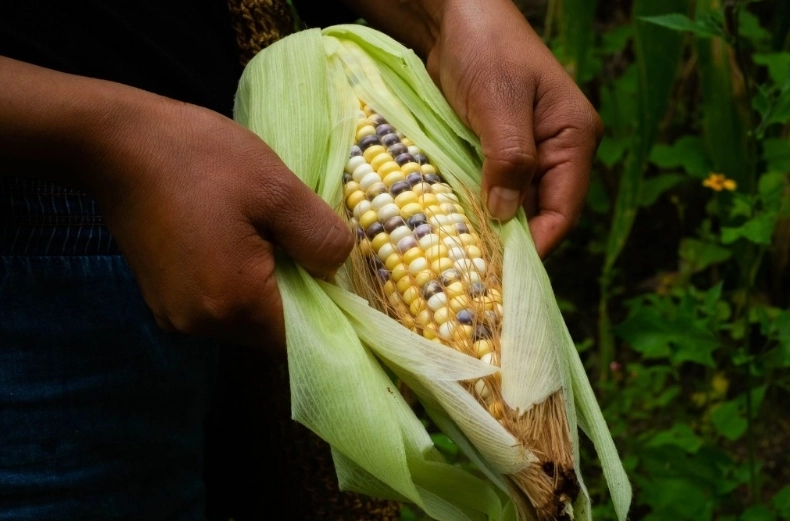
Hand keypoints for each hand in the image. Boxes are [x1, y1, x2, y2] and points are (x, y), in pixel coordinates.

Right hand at [85, 97, 352, 351]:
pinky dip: (240, 284)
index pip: (303, 336)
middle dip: (299, 296)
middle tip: (304, 246)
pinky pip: (220, 306)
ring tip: (270, 238)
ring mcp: (176, 316)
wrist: (117, 143)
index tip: (338, 276)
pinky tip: (240, 243)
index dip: (330, 311)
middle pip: (273, 332)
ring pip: (247, 319)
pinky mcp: (164, 301)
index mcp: (232, 302)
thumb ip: (319, 236)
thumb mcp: (277, 187)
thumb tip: (337, 269)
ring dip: (269, 289)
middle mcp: (201, 324)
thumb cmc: (199, 158)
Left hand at [423, 0, 601, 257]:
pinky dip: (474, 208)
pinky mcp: (496, 152)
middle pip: (539, 213)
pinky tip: (451, 225)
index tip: (504, 271)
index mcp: (574, 138)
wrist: (457, 18)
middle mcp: (555, 151)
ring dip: (488, 228)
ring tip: (460, 257)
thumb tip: (505, 216)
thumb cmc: (487, 49)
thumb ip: (509, 158)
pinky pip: (490, 190)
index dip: (538, 243)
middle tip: (475, 272)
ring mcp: (526, 153)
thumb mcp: (499, 102)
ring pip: (513, 206)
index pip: (564, 208)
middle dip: (510, 242)